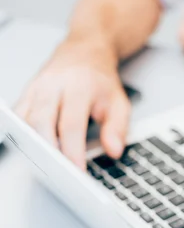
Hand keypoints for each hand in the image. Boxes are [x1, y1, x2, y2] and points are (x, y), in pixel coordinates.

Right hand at [16, 39, 129, 168]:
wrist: (84, 52)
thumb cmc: (100, 81)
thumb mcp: (120, 102)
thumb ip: (118, 128)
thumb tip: (114, 151)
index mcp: (79, 86)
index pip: (72, 124)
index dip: (73, 150)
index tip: (77, 172)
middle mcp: (54, 85)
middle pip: (42, 122)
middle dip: (48, 151)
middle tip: (58, 175)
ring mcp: (37, 88)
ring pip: (26, 120)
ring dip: (33, 145)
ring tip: (46, 169)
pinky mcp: (27, 93)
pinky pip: (19, 116)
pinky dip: (23, 135)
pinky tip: (31, 152)